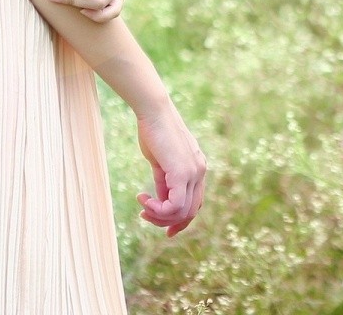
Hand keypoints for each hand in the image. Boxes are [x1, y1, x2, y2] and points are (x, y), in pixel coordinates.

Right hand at [136, 104, 207, 237]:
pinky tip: (144, 200)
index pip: (195, 204)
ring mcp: (194, 173)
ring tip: (143, 206)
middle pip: (189, 213)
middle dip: (166, 221)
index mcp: (197, 169)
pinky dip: (158, 210)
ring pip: (182, 212)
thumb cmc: (154, 133)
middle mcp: (200, 172)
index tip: (165, 230)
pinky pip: (174, 206)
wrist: (154, 112)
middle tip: (145, 215)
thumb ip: (165, 182)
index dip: (180, 221)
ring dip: (158, 216)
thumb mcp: (161, 162)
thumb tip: (161, 201)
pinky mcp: (182, 173)